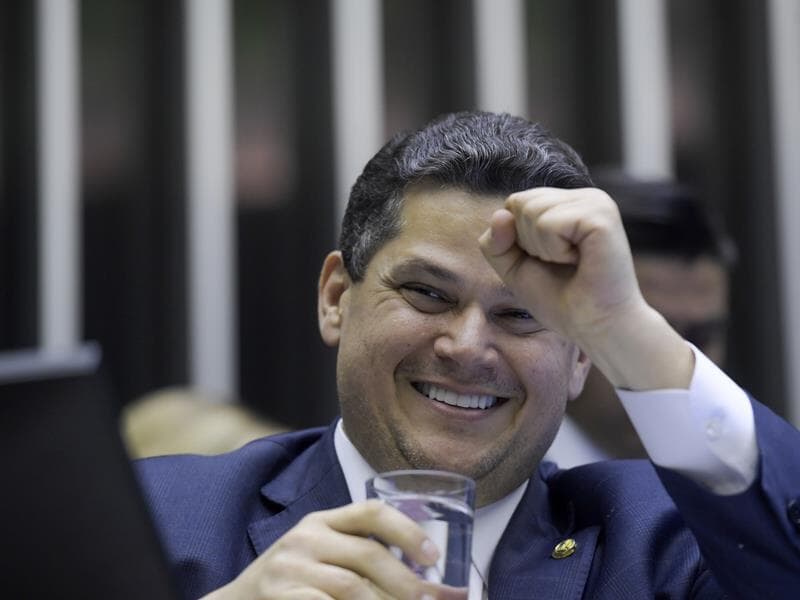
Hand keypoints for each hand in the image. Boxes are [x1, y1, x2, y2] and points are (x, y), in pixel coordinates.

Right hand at [201, 499, 465, 599]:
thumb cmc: (291, 581)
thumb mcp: (319, 554)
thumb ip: (360, 556)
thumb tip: (430, 583)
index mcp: (322, 520)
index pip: (371, 512)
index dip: (407, 531)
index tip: (434, 557)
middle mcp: (306, 537)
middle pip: (369, 554)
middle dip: (407, 582)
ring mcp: (291, 568)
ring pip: (353, 587)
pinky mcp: (281, 597)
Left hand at [479, 187, 692, 390]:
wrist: (596, 328)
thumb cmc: (560, 299)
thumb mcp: (514, 269)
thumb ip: (495, 243)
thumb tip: (501, 214)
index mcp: (567, 203)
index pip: (514, 203)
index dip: (517, 239)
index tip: (548, 261)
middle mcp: (583, 197)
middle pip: (519, 203)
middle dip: (528, 243)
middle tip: (561, 264)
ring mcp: (595, 203)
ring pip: (532, 211)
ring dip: (542, 249)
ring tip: (572, 262)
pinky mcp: (601, 215)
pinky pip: (548, 224)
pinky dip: (554, 251)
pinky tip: (580, 260)